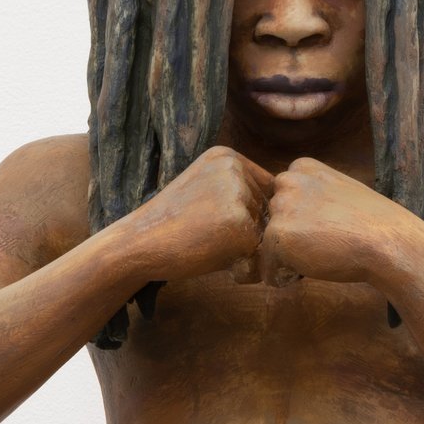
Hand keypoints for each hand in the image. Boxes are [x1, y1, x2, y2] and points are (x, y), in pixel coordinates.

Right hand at [129, 147, 273, 282]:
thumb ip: (238, 190)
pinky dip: (244, 266)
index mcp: (227, 156)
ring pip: (267, 233)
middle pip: (269, 211)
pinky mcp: (240, 223)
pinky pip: (260, 254)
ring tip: (211, 247)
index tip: (218, 226)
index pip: (265, 189)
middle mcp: (235, 168)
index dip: (251, 216)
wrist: (139, 243)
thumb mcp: (203, 190)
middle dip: (250, 234)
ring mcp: (238, 194)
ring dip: (248, 251)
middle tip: (210, 239)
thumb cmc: (171, 225)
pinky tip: (215, 260)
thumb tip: (284, 208)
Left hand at [260, 158, 416, 287]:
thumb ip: (314, 195)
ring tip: (317, 259)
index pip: (283, 197)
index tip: (321, 229)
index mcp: (303, 167)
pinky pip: (266, 265)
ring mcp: (281, 207)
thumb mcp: (339, 192)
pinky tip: (304, 275)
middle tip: (320, 246)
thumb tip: (295, 216)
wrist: (388, 242)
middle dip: (289, 235)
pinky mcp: (278, 235)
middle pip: (273, 218)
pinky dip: (280, 276)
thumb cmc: (371, 223)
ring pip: (268, 242)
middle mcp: (288, 181)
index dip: (299, 219)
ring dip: (285, 256)